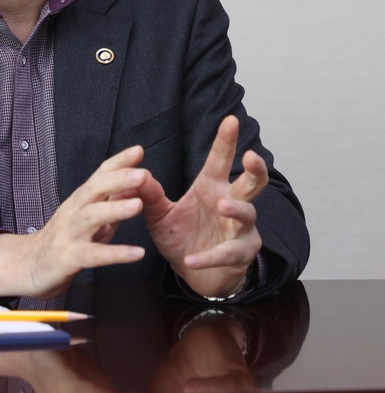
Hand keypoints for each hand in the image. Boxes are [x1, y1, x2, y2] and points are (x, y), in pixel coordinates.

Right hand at [0, 146, 147, 297]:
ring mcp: (69, 233)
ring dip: (115, 209)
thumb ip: (111, 202)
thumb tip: (135, 185)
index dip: (118, 162)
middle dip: (118, 179)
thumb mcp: (89, 218)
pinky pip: (93, 255)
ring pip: (91, 217)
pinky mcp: (68, 258)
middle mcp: (73, 211)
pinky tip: (136, 253)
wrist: (28, 266)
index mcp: (81, 200)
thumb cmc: (65, 239)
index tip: (138, 150)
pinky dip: (115, 253)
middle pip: (94, 189)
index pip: (99, 175)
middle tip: (142, 174)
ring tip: (139, 205)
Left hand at [139, 116, 265, 297]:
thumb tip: (136, 172)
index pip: (220, 159)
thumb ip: (149, 195)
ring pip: (247, 214)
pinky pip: (227, 253)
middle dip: (255, 169)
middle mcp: (231, 202)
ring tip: (223, 205)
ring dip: (237, 209)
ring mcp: (240, 229)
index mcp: (212, 186)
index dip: (226, 140)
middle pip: (251, 182)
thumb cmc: (181, 236)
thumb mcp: (159, 215)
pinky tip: (192, 259)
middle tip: (252, 156)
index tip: (230, 119)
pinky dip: (209, 257)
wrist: (193, 273)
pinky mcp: (240, 254)